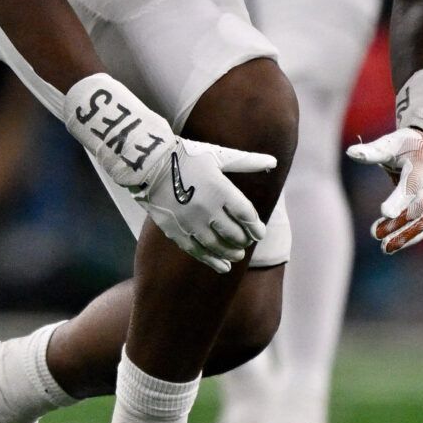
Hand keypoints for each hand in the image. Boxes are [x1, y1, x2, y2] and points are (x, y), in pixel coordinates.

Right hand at [134, 139, 277, 271]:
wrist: (149, 164)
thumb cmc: (187, 156)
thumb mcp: (219, 155)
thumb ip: (247, 161)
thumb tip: (274, 161)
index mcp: (221, 190)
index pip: (246, 214)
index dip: (255, 227)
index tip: (260, 233)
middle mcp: (208, 208)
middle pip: (233, 233)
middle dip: (243, 241)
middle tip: (246, 243)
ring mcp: (190, 222)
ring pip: (216, 245)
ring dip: (230, 253)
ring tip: (237, 256)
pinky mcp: (175, 230)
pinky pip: (196, 251)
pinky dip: (211, 260)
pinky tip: (221, 266)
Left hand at [347, 128, 422, 253]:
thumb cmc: (407, 144)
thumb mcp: (391, 143)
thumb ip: (372, 151)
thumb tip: (350, 152)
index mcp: (421, 167)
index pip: (411, 186)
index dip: (399, 200)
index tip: (384, 212)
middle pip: (419, 209)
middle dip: (399, 223)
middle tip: (375, 234)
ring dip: (405, 237)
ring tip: (384, 248)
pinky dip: (410, 238)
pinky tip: (392, 246)